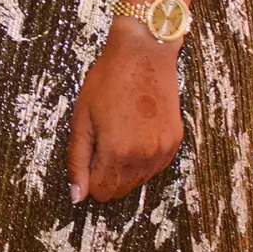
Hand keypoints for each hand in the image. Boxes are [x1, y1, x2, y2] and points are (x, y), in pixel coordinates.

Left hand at [67, 21, 184, 202]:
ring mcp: (163, 151)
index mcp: (117, 152)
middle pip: (121, 190)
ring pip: (139, 180)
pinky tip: (133, 134)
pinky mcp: (175, 143)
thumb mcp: (81, 119)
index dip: (89, 181)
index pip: (102, 192)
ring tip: (115, 134)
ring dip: (123, 169)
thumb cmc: (108, 82)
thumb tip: (77, 196)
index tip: (85, 161)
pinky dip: (141, 159)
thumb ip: (78, 160)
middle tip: (98, 145)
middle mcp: (144, 158)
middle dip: (105, 176)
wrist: (144, 55)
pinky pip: (155, 166)